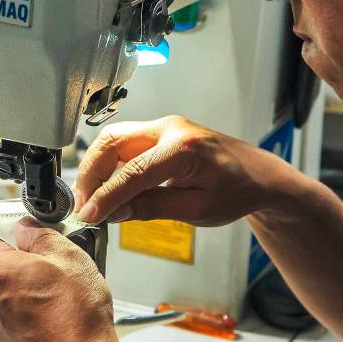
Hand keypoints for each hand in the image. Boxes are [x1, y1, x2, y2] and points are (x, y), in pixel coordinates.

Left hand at [0, 219, 121, 341]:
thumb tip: (26, 229)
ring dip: (15, 282)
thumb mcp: (68, 256)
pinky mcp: (2, 339)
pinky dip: (19, 304)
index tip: (12, 229)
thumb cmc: (76, 316)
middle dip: (9, 256)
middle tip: (42, 256)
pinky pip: (3, 310)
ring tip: (50, 285)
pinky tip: (47, 306)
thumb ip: (40, 235)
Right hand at [74, 114, 304, 226]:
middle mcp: (171, 128)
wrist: (258, 175)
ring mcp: (165, 126)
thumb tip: (114, 212)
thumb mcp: (197, 209)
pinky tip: (109, 188)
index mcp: (184, 147)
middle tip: (84, 205)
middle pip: (113, 142)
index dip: (106, 196)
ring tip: (93, 199)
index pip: (132, 172)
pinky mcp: (161, 132)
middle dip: (91, 173)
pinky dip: (110, 164)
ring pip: (115, 139)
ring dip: (97, 167)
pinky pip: (126, 143)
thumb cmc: (237, 191)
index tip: (90, 216)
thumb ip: (153, 207)